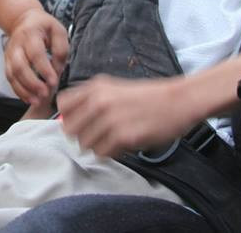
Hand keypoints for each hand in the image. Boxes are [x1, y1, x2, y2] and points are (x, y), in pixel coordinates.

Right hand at [5, 9, 68, 105]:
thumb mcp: (58, 30)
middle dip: (32, 83)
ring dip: (24, 90)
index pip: (35, 53)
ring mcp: (9, 53)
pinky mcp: (7, 61)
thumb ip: (60, 49)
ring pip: (12, 74)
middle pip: (19, 66)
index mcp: (30, 33)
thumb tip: (57, 70)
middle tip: (45, 93)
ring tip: (37, 100)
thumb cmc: (44, 26)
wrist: (23, 19)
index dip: (44, 69)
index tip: (53, 81)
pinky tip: (28, 98)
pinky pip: (10, 78)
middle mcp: (17, 44)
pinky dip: (18, 90)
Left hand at [57, 75, 197, 157]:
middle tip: (98, 135)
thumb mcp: (114, 88)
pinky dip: (110, 152)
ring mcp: (110, 119)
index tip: (79, 122)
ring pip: (85, 144)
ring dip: (97, 145)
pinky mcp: (123, 136)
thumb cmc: (147, 96)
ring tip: (113, 139)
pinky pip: (103, 153)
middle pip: (70, 129)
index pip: (63, 105)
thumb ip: (90, 99)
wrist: (177, 101)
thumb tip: (67, 119)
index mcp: (96, 87)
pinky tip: (123, 144)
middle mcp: (99, 101)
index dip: (68, 116)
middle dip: (81, 135)